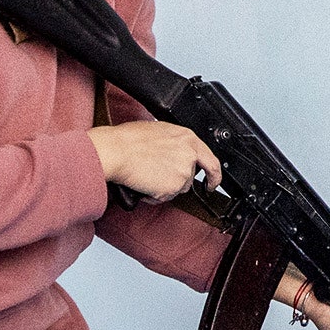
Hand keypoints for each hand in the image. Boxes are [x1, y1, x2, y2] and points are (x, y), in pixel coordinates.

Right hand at [89, 121, 222, 202]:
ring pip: (177, 189)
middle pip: (190, 177)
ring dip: (163, 187)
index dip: (213, 175)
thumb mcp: (158, 132)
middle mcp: (189, 155)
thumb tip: (173, 152)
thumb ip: (174, 142)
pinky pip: (163, 198)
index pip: (211, 160)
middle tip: (162, 181)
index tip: (211, 182)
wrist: (115, 151)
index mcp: (187, 138)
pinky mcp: (172, 187)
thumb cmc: (127, 140)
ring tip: (144, 175)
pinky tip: (141, 183)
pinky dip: (152, 195)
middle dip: (177, 181)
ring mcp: (183, 172)